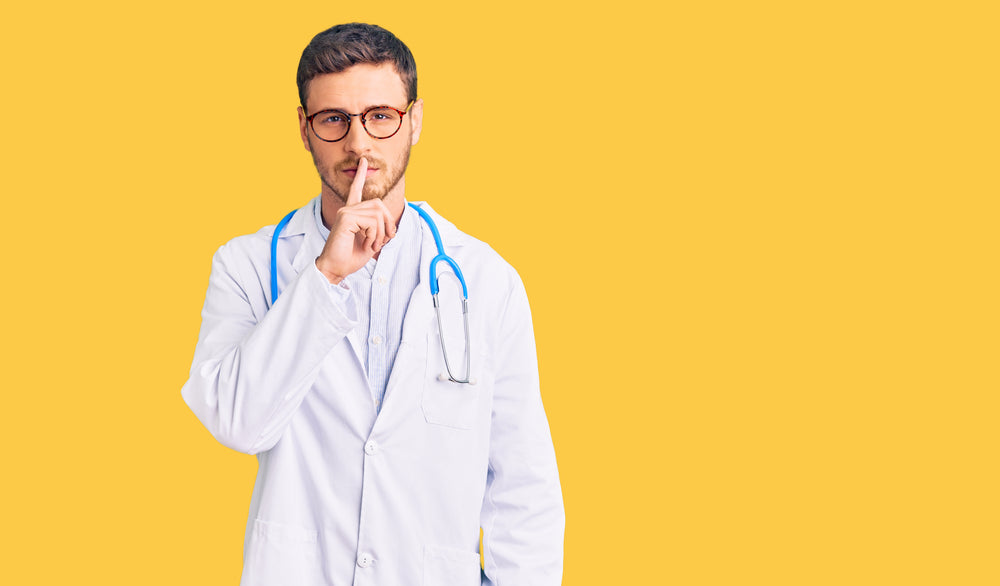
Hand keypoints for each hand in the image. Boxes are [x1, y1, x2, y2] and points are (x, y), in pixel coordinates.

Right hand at [315, 157, 396, 283]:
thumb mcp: (372, 241)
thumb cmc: (351, 257)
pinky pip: (372, 222)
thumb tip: (391, 225)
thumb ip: (380, 229)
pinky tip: (366, 243)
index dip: (360, 176)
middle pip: (378, 204)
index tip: (363, 161)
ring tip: (372, 245)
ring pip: (378, 214)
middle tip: (383, 241)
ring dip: (381, 233)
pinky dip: (374, 236)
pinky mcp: (345, 218)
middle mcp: (347, 209)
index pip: (356, 190)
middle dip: (387, 224)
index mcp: (351, 213)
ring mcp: (345, 212)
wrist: (336, 269)